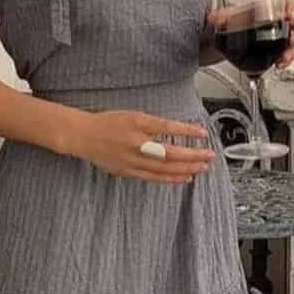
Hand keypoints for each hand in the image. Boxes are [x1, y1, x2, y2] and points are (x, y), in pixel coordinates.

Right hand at [67, 110, 217, 183]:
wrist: (84, 135)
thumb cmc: (108, 123)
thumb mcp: (133, 115)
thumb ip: (154, 124)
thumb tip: (178, 130)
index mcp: (137, 123)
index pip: (167, 127)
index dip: (186, 131)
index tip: (203, 133)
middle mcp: (135, 142)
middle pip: (169, 153)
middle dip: (192, 155)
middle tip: (209, 156)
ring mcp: (131, 159)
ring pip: (164, 168)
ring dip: (186, 168)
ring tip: (202, 168)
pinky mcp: (128, 171)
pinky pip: (154, 177)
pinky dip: (171, 178)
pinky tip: (184, 177)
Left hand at [202, 0, 293, 69]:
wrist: (224, 40)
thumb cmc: (229, 25)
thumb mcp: (224, 18)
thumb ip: (219, 17)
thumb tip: (212, 18)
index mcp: (266, 10)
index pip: (285, 3)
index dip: (290, 7)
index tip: (289, 15)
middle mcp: (276, 22)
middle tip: (292, 41)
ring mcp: (278, 37)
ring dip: (292, 51)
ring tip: (283, 59)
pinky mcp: (277, 50)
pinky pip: (288, 54)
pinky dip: (286, 61)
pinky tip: (278, 65)